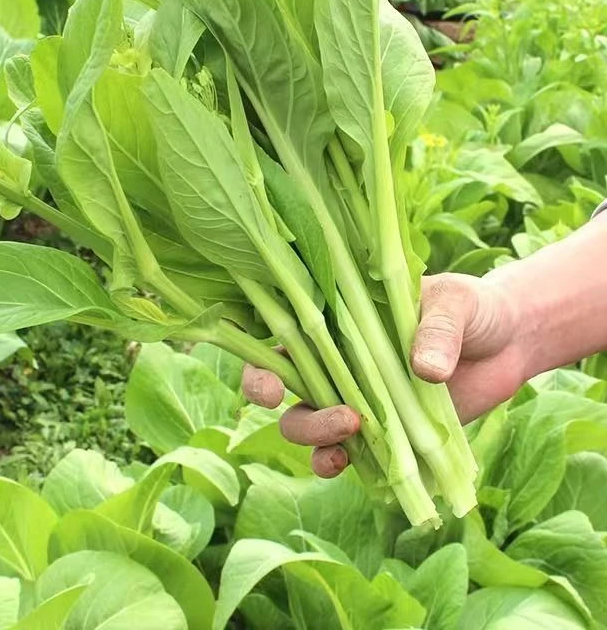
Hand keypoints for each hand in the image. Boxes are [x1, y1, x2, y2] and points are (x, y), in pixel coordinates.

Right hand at [242, 273, 525, 477]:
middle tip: (345, 420)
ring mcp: (357, 396)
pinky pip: (350, 454)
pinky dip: (345, 464)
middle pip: (290, 394)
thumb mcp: (455, 302)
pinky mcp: (386, 429)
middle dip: (302, 417)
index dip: (261, 369)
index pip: (279, 341)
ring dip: (320, 442)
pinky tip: (356, 468)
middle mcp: (336, 360)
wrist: (509, 341)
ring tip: (354, 442)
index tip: (273, 391)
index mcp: (336, 319)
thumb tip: (425, 370)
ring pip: (311, 426)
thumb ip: (437, 329)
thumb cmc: (471, 306)